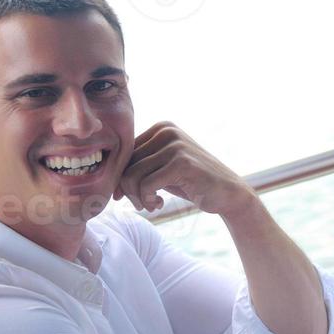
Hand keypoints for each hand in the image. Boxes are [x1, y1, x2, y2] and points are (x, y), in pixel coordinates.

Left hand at [116, 121, 253, 216]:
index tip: (131, 196)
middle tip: (143, 204)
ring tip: (150, 206)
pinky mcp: (181, 163)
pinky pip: (147, 185)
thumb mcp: (163, 167)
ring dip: (138, 198)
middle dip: (128, 190)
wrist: (227, 193)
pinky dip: (148, 200)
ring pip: (132, 176)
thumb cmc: (192, 182)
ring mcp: (175, 145)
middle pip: (125, 164)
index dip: (121, 178)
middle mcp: (167, 131)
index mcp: (161, 127)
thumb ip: (140, 164)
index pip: (124, 153)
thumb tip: (106, 177)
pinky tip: (159, 205)